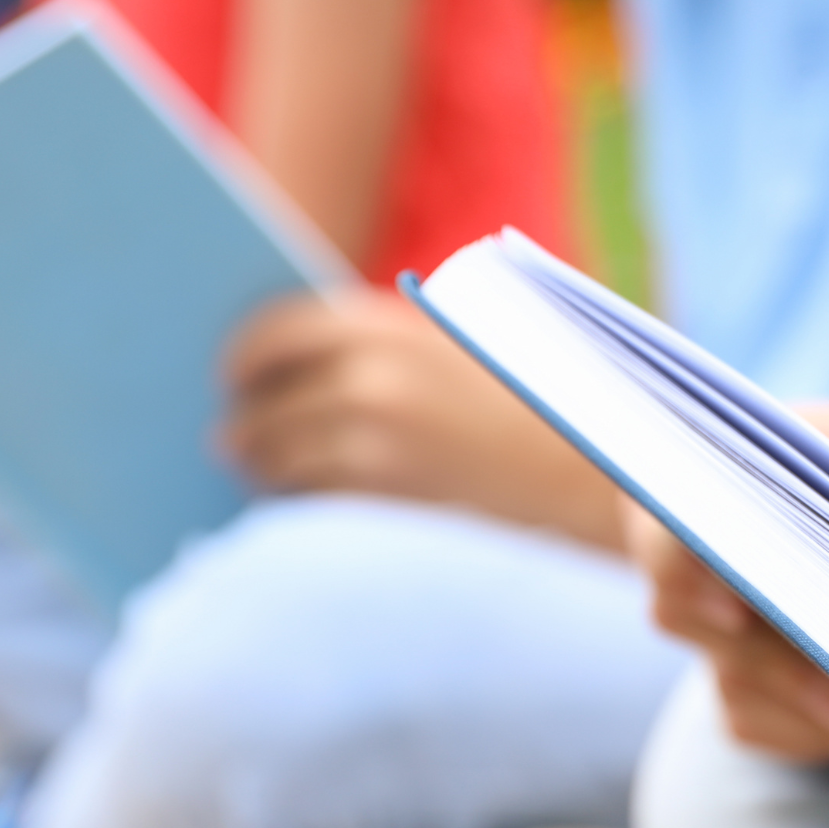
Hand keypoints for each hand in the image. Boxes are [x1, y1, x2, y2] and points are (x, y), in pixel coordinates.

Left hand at [221, 292, 622, 547]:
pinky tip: (308, 504)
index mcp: (390, 322)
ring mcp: (378, 440)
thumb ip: (384, 340)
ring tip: (267, 477)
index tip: (231, 378)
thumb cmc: (535, 402)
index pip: (276, 331)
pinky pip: (312, 499)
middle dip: (246, 425)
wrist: (596, 466)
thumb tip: (292, 368)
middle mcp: (374, 374)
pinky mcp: (389, 496)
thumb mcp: (461, 341)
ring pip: (278, 457)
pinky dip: (299, 502)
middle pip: (265, 403)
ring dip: (265, 469)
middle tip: (234, 440)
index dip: (243, 358)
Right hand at [629, 402, 828, 775]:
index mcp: (733, 472)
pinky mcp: (769, 690)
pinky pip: (773, 730)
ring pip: (735, 686)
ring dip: (814, 711)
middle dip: (772, 657)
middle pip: (688, 617)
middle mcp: (716, 552)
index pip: (666, 520)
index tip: (736, 606)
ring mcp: (736, 627)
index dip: (682, 565)